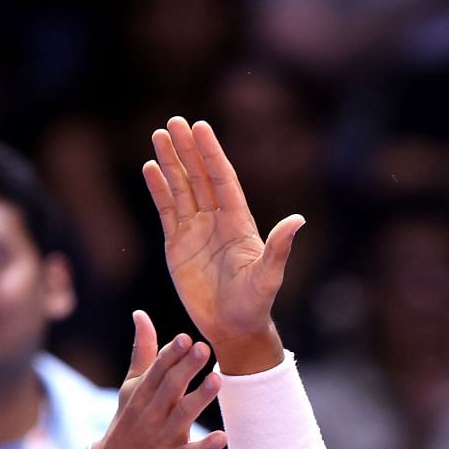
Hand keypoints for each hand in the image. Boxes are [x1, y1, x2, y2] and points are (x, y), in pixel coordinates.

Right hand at [89, 310, 228, 448]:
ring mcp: (165, 436)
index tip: (185, 338)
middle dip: (186, 368)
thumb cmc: (131, 419)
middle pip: (170, 388)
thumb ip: (144, 351)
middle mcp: (153, 412)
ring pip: (183, 415)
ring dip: (200, 397)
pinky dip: (206, 446)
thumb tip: (141, 314)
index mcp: (143, 393)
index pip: (157, 370)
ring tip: (217, 379)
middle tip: (204, 348)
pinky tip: (223, 437)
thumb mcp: (132, 385)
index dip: (171, 354)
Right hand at [143, 116, 303, 370]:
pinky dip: (159, 189)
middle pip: (199, 176)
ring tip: (159, 135)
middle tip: (174, 121)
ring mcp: (196, 230)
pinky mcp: (178, 244)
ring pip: (182, 188)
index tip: (200, 127)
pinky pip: (167, 210)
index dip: (211, 153)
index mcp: (238, 222)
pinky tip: (150, 167)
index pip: (222, 179)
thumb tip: (298, 220)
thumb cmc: (255, 304)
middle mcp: (217, 220)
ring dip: (171, 162)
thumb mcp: (269, 276)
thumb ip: (279, 248)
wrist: (234, 327)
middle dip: (188, 149)